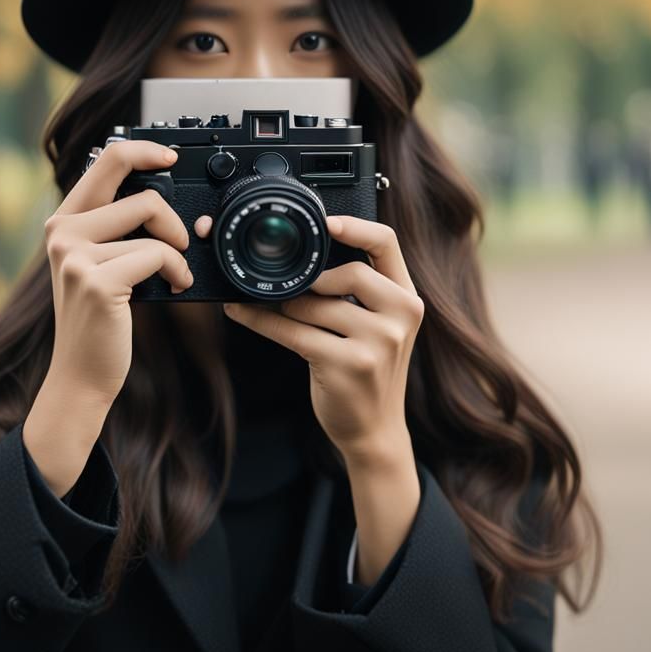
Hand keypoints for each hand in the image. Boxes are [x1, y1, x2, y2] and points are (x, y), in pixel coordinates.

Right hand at [43, 139, 193, 406]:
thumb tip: (174, 201)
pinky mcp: (96, 281)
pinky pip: (159, 256)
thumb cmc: (100, 318)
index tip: (172, 156)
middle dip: (175, 219)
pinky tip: (172, 287)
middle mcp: (62, 232)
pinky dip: (178, 272)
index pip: (105, 159)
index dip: (144, 150)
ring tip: (174, 274)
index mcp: (64, 221)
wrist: (81, 374)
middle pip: (142, 194)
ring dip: (178, 254)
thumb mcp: (102, 263)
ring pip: (155, 229)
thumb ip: (121, 228)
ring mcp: (75, 256)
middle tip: (182, 242)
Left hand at [202, 214, 424, 462]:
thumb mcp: (380, 326)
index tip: (325, 221)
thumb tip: (305, 254)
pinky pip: (291, 332)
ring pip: (312, 304)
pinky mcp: (348, 365)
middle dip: (311, 280)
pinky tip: (243, 313)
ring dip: (284, 306)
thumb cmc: (368, 371)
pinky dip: (260, 321)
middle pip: (348, 272)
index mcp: (407, 299)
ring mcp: (378, 343)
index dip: (355, 226)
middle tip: (291, 288)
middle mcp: (400, 317)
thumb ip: (361, 291)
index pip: (386, 244)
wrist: (375, 431)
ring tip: (270, 307)